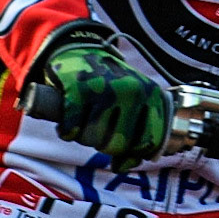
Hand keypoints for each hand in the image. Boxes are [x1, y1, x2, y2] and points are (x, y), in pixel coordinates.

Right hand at [40, 27, 168, 172]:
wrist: (81, 50)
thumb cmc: (110, 87)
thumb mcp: (134, 104)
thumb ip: (137, 135)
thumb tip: (123, 166)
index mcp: (151, 95)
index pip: (149, 141)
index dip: (133, 155)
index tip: (121, 154)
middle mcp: (132, 91)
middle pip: (117, 145)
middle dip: (103, 144)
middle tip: (97, 130)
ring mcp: (105, 88)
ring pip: (93, 139)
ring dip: (84, 136)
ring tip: (84, 120)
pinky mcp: (78, 88)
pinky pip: (71, 129)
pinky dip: (67, 131)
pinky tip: (68, 122)